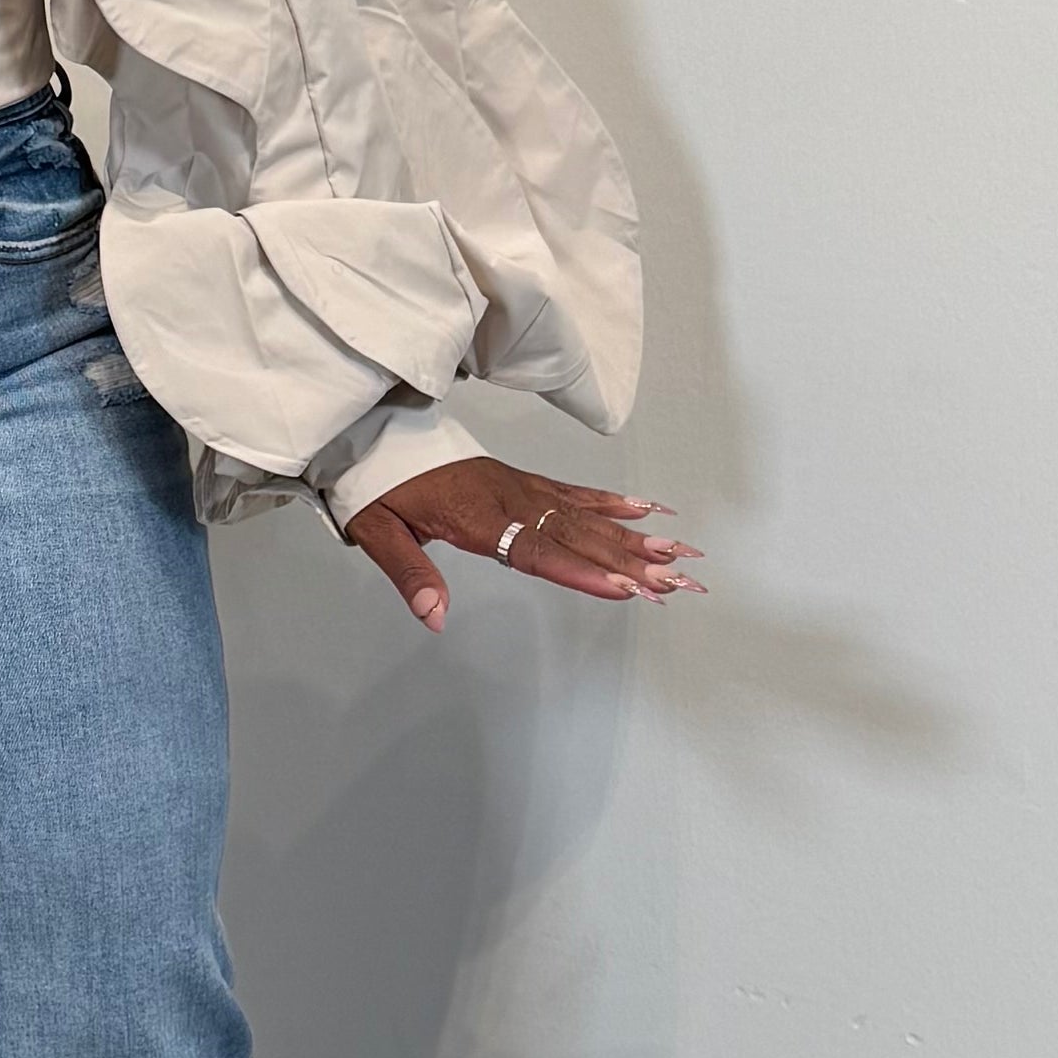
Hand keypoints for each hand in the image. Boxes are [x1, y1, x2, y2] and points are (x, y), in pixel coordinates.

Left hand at [342, 458, 697, 629]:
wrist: (379, 439)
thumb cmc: (380, 490)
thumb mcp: (378, 533)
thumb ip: (409, 576)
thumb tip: (435, 618)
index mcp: (476, 516)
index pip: (536, 550)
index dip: (582, 571)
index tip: (624, 587)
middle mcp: (509, 498)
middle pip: (576, 535)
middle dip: (631, 560)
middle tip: (678, 580)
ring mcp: (521, 486)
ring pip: (585, 515)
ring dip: (634, 537)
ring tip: (679, 553)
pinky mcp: (524, 479)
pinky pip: (574, 490)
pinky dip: (611, 501)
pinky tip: (645, 510)